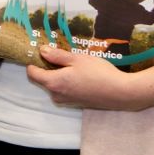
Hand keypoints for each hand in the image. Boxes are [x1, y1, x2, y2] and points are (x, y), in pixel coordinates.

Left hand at [27, 45, 153, 110]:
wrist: (121, 93)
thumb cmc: (99, 73)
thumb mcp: (77, 59)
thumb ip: (57, 56)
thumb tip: (42, 51)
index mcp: (53, 83)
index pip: (32, 73)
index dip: (34, 62)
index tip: (41, 52)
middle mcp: (56, 95)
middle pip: (42, 79)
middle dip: (47, 67)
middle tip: (60, 55)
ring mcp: (66, 101)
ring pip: (54, 85)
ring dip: (59, 75)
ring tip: (73, 64)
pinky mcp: (76, 103)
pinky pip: (64, 91)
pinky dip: (67, 82)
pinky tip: (81, 75)